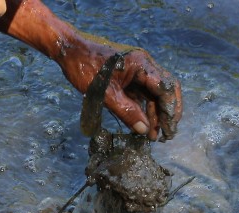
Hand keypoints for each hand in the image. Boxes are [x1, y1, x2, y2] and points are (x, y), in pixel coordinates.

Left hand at [0, 0, 181, 140]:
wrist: (68, 51)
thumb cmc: (84, 68)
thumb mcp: (105, 94)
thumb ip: (126, 112)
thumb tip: (144, 130)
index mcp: (141, 65)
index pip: (165, 88)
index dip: (170, 110)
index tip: (169, 129)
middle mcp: (144, 66)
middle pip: (165, 90)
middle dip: (168, 113)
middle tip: (167, 135)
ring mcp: (137, 71)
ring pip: (154, 94)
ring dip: (156, 114)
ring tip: (154, 136)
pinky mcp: (129, 77)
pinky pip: (142, 95)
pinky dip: (145, 109)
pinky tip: (143, 125)